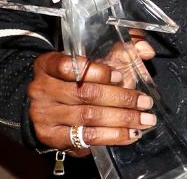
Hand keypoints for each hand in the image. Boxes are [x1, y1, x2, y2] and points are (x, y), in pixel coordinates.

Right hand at [27, 31, 156, 154]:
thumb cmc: (80, 79)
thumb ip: (123, 48)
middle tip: (146, 102)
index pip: (68, 66)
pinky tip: (130, 134)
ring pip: (88, 117)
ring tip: (144, 120)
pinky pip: (86, 138)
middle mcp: (41, 89)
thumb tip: (146, 49)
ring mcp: (43, 114)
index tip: (121, 76)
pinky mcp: (51, 137)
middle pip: (85, 93)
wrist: (54, 107)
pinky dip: (112, 136)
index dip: (98, 72)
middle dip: (121, 99)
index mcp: (47, 64)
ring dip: (122, 119)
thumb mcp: (98, 58)